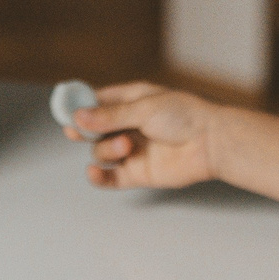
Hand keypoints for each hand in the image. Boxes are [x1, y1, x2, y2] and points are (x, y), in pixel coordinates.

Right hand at [68, 82, 227, 188]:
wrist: (211, 143)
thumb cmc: (186, 116)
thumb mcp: (144, 108)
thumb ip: (110, 116)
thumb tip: (80, 116)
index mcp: (132, 101)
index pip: (98, 102)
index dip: (81, 107)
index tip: (67, 111)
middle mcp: (129, 125)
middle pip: (94, 129)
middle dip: (85, 131)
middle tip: (76, 132)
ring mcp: (133, 150)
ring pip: (101, 151)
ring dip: (107, 149)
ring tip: (127, 145)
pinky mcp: (137, 173)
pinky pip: (110, 178)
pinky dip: (99, 177)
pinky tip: (94, 172)